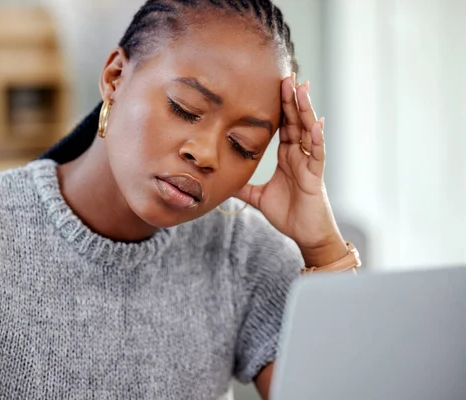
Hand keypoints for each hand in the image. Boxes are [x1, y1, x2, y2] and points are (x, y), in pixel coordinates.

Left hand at [235, 74, 346, 265]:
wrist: (305, 235)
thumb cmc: (288, 214)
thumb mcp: (258, 197)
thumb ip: (243, 187)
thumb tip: (224, 182)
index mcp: (287, 156)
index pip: (283, 125)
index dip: (280, 106)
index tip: (274, 84)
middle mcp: (299, 155)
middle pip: (295, 121)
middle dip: (291, 98)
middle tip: (287, 74)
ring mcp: (309, 163)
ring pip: (309, 131)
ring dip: (305, 109)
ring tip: (301, 88)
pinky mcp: (316, 176)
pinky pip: (318, 153)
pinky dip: (318, 138)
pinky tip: (316, 122)